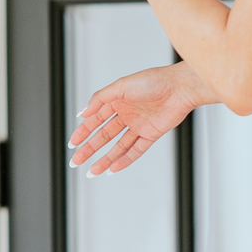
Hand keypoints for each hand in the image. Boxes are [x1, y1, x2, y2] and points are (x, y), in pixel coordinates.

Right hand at [68, 62, 206, 174]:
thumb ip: (100, 99)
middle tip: (76, 161)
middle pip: (103, 135)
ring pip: (117, 146)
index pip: (95, 119)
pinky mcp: (151, 134)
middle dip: (89, 149)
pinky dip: (124, 160)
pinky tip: (113, 168)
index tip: (72, 144)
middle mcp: (126, 114)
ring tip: (92, 171)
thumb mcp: (121, 85)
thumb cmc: (153, 81)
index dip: (82, 132)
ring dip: (105, 158)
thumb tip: (83, 113)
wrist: (179, 88)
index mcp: (117, 101)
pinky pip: (135, 150)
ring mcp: (138, 125)